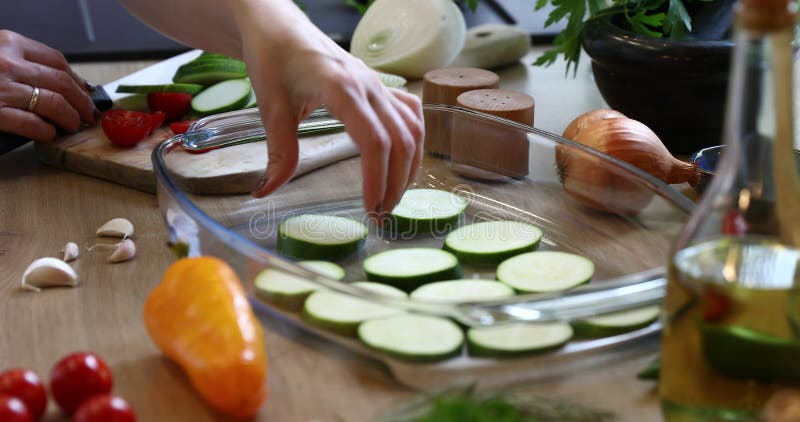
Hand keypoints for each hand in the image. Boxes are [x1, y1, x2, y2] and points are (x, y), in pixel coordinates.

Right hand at [0, 30, 95, 141]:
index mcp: (8, 43)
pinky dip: (46, 131)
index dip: (77, 80)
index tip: (86, 93)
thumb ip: (22, 62)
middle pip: (61, 83)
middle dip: (81, 103)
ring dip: (69, 118)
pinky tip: (49, 134)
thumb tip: (63, 82)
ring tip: (72, 127)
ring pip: (52, 103)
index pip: (57, 60)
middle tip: (87, 116)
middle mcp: (6, 63)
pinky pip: (31, 123)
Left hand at [240, 2, 423, 214]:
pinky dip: (413, 141)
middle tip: (381, 216)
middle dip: (396, 183)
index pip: (375, 141)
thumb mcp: (270, 107)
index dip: (378, 179)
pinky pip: (410, 113)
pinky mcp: (379, 86)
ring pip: (412, 128)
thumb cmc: (273, 58)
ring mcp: (378, 85)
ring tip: (393, 196)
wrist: (279, 26)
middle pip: (401, 140)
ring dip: (409, 166)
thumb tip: (267, 192)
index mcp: (342, 89)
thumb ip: (278, 151)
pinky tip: (404, 162)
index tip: (370, 209)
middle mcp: (369, 86)